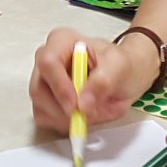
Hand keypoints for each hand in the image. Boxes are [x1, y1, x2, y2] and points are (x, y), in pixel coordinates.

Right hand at [28, 29, 156, 132]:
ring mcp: (44, 82)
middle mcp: (48, 61)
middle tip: (86, 117)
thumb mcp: (120, 66)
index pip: (48, 63)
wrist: (127, 76)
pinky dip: (64, 124)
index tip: (76, 106)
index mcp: (62, 42)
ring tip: (93, 112)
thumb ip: (102, 82)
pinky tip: (83, 116)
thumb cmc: (122, 65)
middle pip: (39, 89)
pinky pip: (46, 119)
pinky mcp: (46, 102)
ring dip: (66, 119)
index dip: (60, 87)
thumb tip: (83, 103)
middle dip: (63, 109)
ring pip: (41, 107)